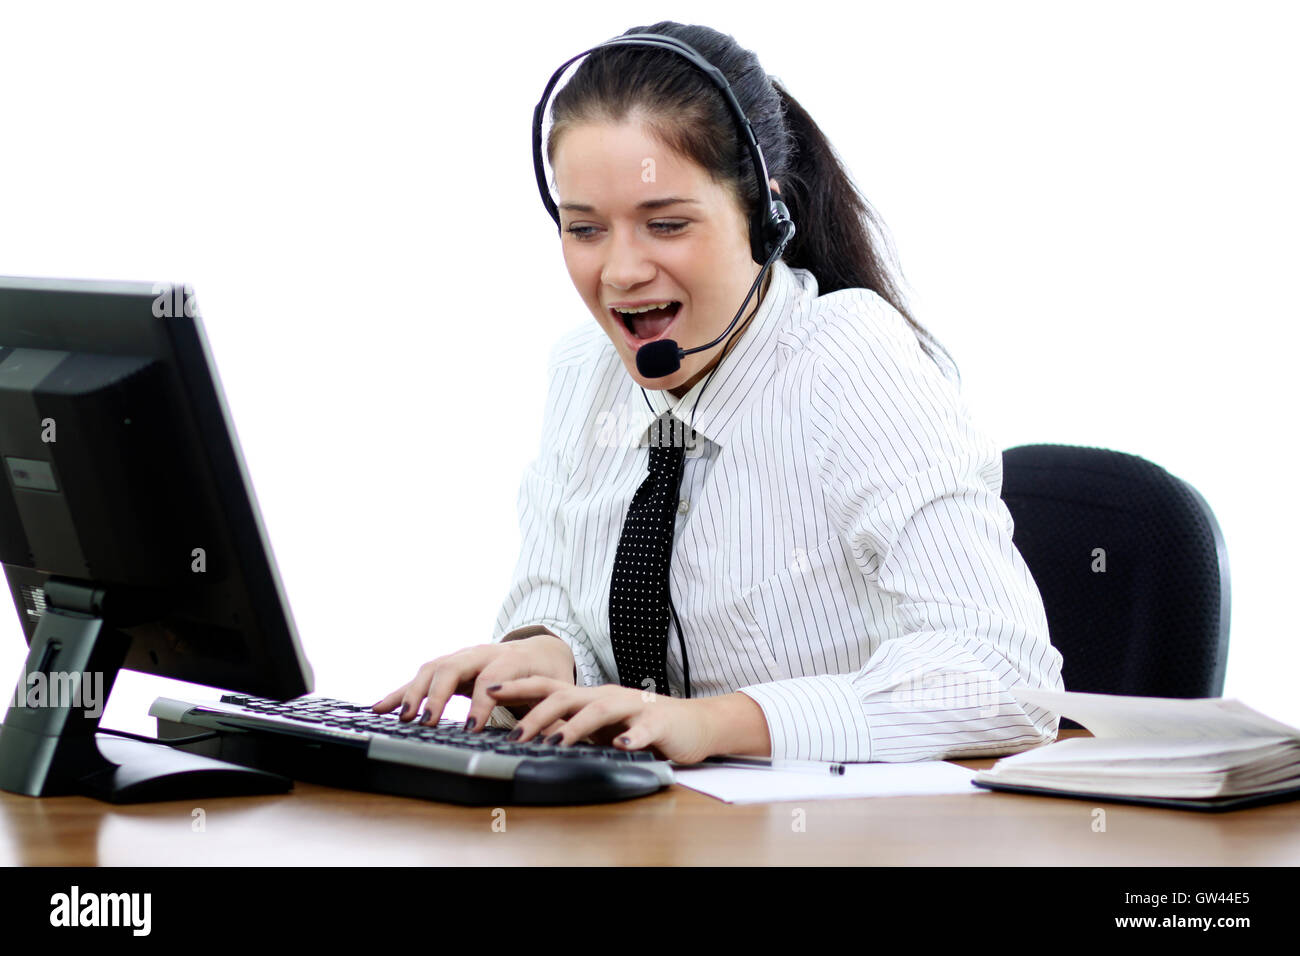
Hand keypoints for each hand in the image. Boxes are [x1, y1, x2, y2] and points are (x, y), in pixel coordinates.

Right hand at [371, 633, 574, 729]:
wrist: (540, 649)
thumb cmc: (545, 675)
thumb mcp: (554, 692)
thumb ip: (553, 716)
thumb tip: (560, 739)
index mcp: (511, 660)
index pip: (492, 678)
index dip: (482, 702)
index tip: (472, 729)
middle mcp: (482, 654)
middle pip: (454, 667)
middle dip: (438, 695)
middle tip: (427, 722)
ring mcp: (461, 658)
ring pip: (432, 669)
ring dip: (414, 693)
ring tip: (404, 720)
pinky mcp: (446, 668)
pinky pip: (418, 679)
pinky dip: (399, 693)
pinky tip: (379, 708)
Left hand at [485, 677, 715, 764]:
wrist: (692, 724)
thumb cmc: (639, 726)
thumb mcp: (597, 726)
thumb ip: (568, 727)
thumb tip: (527, 737)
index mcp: (588, 697)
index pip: (547, 687)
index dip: (518, 687)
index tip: (488, 691)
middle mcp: (606, 696)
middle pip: (567, 697)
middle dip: (538, 714)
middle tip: (514, 734)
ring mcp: (632, 707)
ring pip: (599, 711)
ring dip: (575, 727)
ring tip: (555, 743)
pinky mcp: (657, 724)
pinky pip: (643, 729)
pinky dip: (631, 738)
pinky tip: (621, 746)